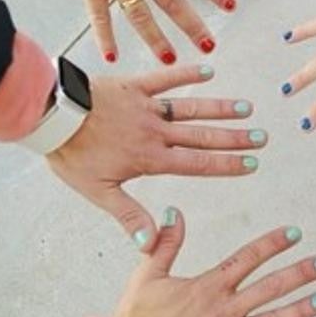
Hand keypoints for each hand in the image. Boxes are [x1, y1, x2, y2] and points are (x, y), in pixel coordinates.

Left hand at [48, 65, 264, 250]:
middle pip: (203, 136)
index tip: (252, 163)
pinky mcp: (134, 85)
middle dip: (234, 138)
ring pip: (191, 108)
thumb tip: (151, 245)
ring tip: (246, 108)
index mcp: (150, 158)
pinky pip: (165, 78)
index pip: (197, 164)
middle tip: (262, 136)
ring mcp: (147, 106)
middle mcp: (156, 131)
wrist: (53, 116)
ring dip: (219, 108)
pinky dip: (187, 74)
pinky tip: (208, 71)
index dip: (227, 165)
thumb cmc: (72, 156)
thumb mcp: (99, 192)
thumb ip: (130, 217)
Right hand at [106, 210, 315, 316]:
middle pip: (270, 287)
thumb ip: (165, 243)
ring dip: (301, 310)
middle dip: (300, 272)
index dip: (273, 243)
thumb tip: (173, 212)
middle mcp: (224, 312)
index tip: (295, 233)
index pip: (248, 258)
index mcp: (208, 287)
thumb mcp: (146, 276)